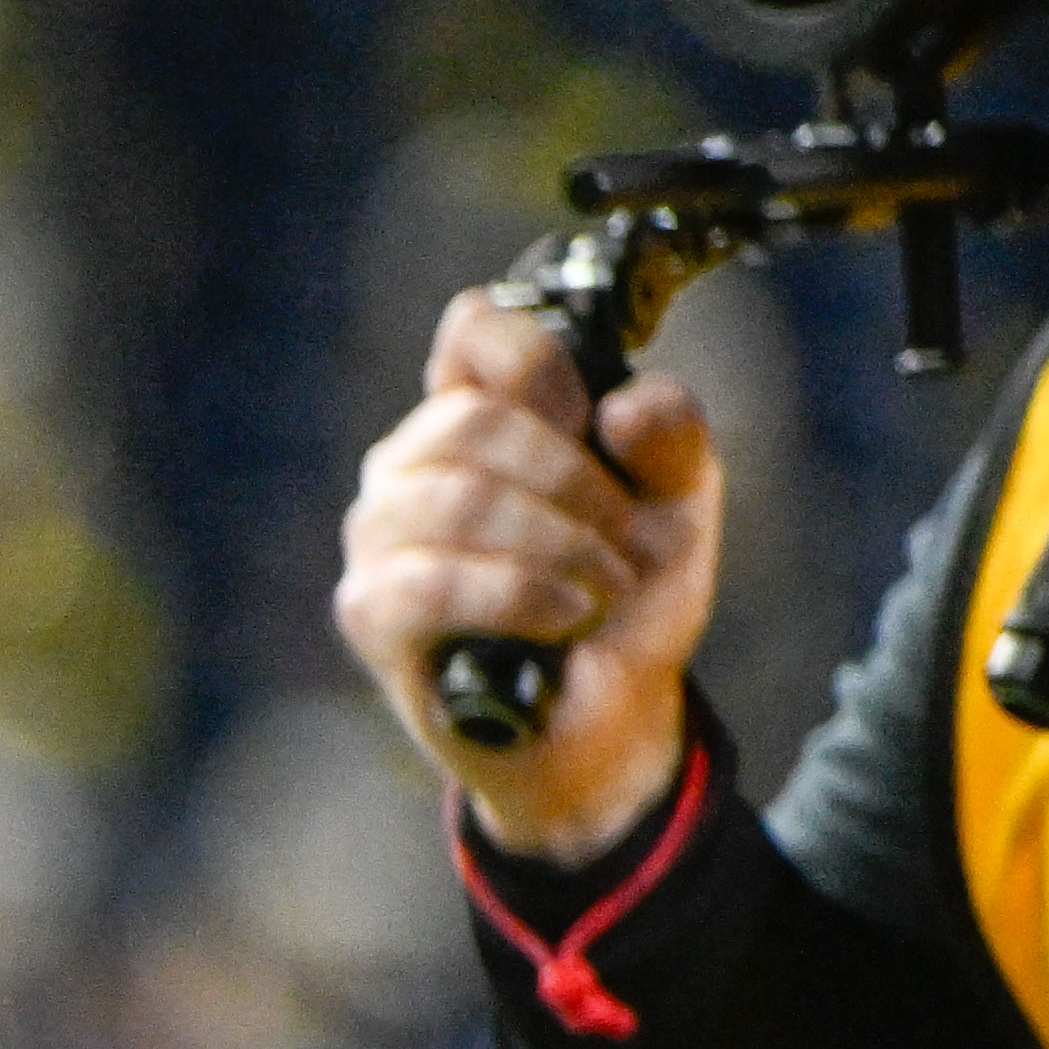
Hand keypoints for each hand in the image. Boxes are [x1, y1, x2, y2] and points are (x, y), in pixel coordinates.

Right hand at [337, 281, 727, 859]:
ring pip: (452, 501)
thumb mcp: (677, 502)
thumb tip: (620, 410)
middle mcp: (411, 464)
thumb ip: (671, 437)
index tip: (592, 425)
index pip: (473, 332)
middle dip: (570, 482)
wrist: (605, 715)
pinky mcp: (370, 611)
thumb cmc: (623, 595)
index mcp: (476, 415)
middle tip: (623, 539)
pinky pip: (428, 582)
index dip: (539, 367)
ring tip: (601, 590)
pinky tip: (564, 614)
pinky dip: (514, 595)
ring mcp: (379, 537)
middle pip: (469, 423)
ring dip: (554, 545)